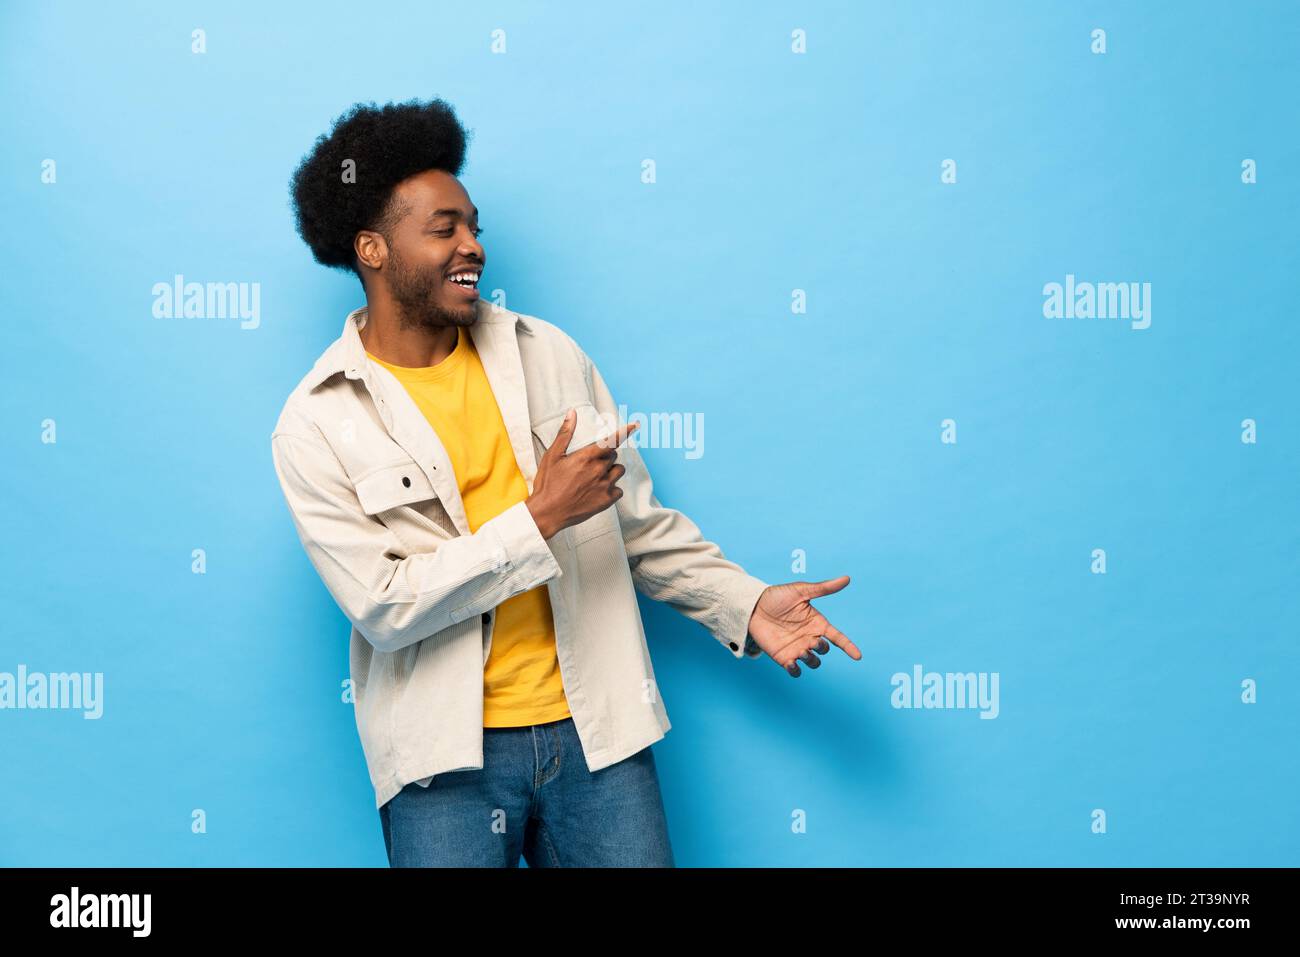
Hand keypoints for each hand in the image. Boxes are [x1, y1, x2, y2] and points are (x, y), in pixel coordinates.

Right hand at [526, 408, 638, 538]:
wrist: (547, 512)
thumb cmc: (548, 483)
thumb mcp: (552, 455)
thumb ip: (565, 433)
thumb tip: (572, 413)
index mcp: (586, 457)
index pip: (611, 441)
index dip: (625, 432)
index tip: (636, 425)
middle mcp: (598, 470)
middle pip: (613, 456)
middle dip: (605, 457)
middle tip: (589, 464)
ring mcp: (604, 486)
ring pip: (619, 471)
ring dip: (611, 471)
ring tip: (596, 477)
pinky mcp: (606, 501)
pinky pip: (619, 490)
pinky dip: (612, 489)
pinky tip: (599, 491)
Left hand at [746, 575, 859, 675]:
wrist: (753, 606)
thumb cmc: (777, 596)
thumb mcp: (801, 590)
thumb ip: (823, 588)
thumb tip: (846, 578)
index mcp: (817, 623)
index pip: (837, 637)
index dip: (848, 647)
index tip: (858, 656)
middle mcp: (809, 637)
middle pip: (825, 650)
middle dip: (822, 648)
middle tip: (812, 641)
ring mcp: (797, 648)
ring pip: (813, 662)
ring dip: (811, 660)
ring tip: (801, 651)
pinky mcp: (783, 657)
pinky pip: (795, 671)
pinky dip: (796, 670)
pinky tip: (791, 663)